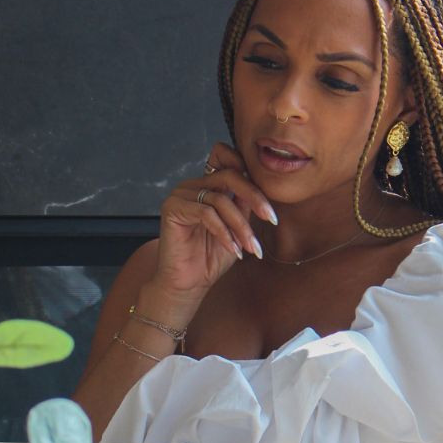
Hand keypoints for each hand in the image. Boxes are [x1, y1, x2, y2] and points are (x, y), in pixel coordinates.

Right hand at [154, 142, 277, 297]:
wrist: (187, 284)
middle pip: (229, 175)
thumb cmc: (209, 259)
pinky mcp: (173, 208)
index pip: (227, 159)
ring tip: (250, 247)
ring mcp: (181, 195)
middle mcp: (192, 185)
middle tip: (270, 218)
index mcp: (207, 185)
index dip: (248, 170)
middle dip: (254, 197)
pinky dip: (224, 232)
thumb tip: (261, 188)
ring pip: (220, 199)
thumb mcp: (236, 229)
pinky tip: (233, 249)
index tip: (267, 203)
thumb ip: (244, 206)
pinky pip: (206, 214)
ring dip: (240, 226)